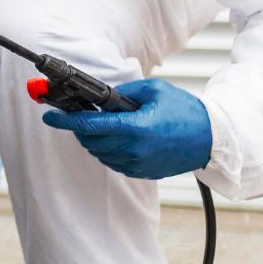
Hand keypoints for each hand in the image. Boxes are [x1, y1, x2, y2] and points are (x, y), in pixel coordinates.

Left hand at [40, 78, 212, 179]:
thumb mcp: (154, 90)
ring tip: (101, 124)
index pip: (89, 125)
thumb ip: (124, 92)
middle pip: (89, 140)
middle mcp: (133, 150)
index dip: (64, 120)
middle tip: (78, 114)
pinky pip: (113, 162)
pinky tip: (116, 137)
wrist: (213, 139)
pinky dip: (107, 150)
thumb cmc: (186, 111)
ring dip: (93, 139)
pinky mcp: (142, 173)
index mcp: (134, 128)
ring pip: (99, 153)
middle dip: (78, 127)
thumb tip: (101, 96)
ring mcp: (138, 164)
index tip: (49, 115)